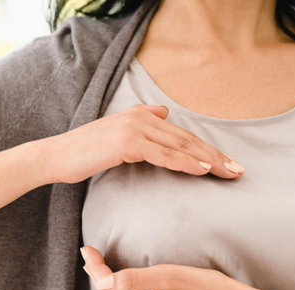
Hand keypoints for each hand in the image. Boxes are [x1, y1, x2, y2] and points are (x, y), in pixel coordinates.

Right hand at [37, 104, 244, 184]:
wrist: (56, 156)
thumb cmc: (83, 152)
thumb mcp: (115, 133)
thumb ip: (142, 122)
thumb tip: (164, 113)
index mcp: (140, 114)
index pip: (181, 134)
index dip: (205, 148)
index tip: (225, 162)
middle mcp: (140, 116)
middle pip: (186, 138)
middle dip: (214, 155)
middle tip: (237, 170)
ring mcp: (134, 128)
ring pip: (180, 146)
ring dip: (207, 160)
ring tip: (228, 172)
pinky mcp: (127, 143)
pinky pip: (164, 155)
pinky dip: (185, 162)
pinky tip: (203, 170)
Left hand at [80, 245, 258, 289]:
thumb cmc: (210, 289)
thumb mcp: (171, 276)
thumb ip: (134, 279)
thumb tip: (102, 280)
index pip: (111, 289)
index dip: (96, 268)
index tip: (86, 249)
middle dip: (99, 276)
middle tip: (89, 253)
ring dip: (110, 287)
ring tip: (98, 265)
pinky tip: (121, 283)